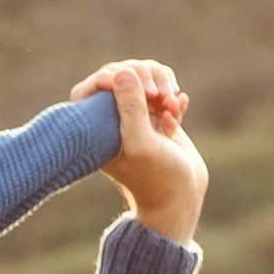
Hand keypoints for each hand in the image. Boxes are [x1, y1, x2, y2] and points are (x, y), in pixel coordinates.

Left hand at [71, 58, 206, 244]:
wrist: (182, 200)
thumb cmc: (158, 177)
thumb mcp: (141, 142)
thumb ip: (131, 108)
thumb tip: (121, 73)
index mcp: (101, 129)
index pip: (91, 89)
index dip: (108, 77)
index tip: (125, 81)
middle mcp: (117, 123)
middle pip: (122, 78)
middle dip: (143, 76)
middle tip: (158, 93)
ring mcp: (139, 121)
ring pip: (146, 82)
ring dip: (162, 85)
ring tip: (172, 103)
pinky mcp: (161, 121)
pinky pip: (165, 95)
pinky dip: (174, 97)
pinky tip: (179, 109)